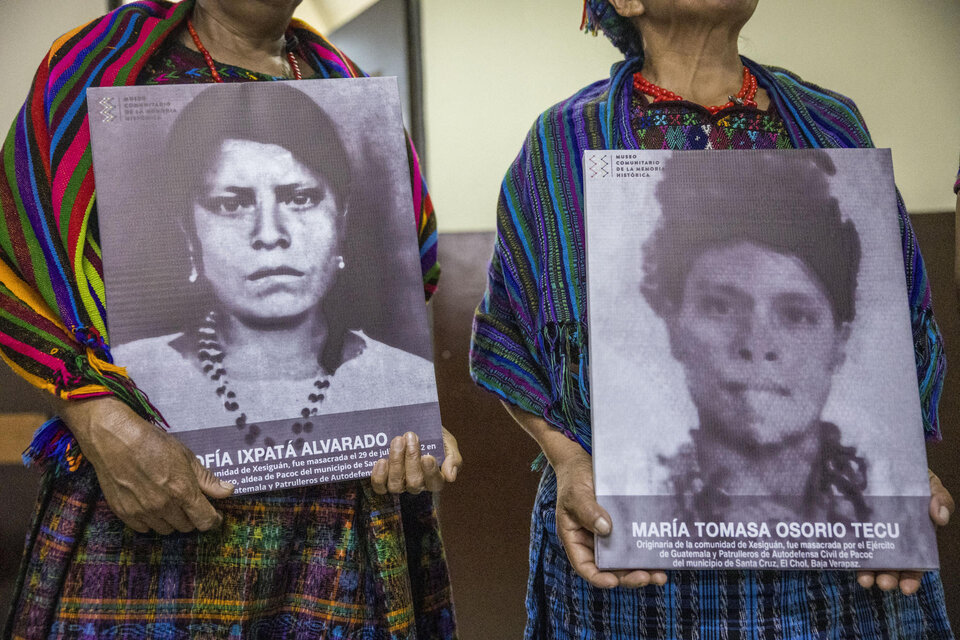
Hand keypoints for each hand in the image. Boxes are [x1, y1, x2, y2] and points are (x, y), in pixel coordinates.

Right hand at [62, 396, 234, 533]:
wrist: (114, 440)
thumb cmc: (153, 443)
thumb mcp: (186, 457)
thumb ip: (207, 479)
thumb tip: (228, 491)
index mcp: (183, 491)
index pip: (205, 521)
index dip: (213, 520)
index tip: (214, 515)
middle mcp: (164, 506)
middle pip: (187, 526)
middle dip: (192, 516)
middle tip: (189, 502)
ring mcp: (143, 512)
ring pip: (166, 529)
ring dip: (172, 520)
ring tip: (169, 501)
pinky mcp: (125, 513)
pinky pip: (145, 528)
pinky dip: (151, 521)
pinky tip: (151, 504)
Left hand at [370, 427, 460, 494]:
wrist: (413, 426)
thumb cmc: (434, 436)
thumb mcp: (449, 443)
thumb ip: (453, 458)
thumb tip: (450, 477)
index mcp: (435, 478)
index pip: (434, 482)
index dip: (430, 472)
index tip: (427, 456)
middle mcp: (417, 484)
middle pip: (414, 483)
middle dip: (411, 459)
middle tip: (409, 435)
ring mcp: (400, 484)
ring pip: (396, 485)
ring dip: (396, 462)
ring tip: (397, 441)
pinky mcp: (383, 481)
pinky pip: (380, 487)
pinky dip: (379, 476)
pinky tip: (381, 460)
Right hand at [554, 448, 667, 588]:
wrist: (582, 463)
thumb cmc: (574, 479)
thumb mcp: (576, 494)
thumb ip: (588, 511)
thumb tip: (606, 529)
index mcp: (575, 539)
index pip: (585, 566)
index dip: (599, 577)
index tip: (614, 581)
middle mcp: (592, 542)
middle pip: (609, 568)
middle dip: (628, 576)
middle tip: (647, 577)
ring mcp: (608, 536)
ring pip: (623, 561)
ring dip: (641, 569)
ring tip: (659, 575)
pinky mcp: (621, 527)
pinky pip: (633, 544)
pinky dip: (645, 552)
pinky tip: (661, 556)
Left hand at [856, 469, 953, 594]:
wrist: (883, 460)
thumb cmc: (912, 477)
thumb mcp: (929, 484)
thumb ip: (939, 497)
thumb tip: (941, 517)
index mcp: (914, 535)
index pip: (915, 562)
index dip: (912, 577)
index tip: (908, 588)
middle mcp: (892, 538)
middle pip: (892, 565)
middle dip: (889, 577)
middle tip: (884, 583)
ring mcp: (870, 531)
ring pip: (871, 558)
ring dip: (869, 572)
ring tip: (866, 580)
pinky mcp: (851, 523)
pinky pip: (850, 540)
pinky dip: (849, 552)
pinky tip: (846, 560)